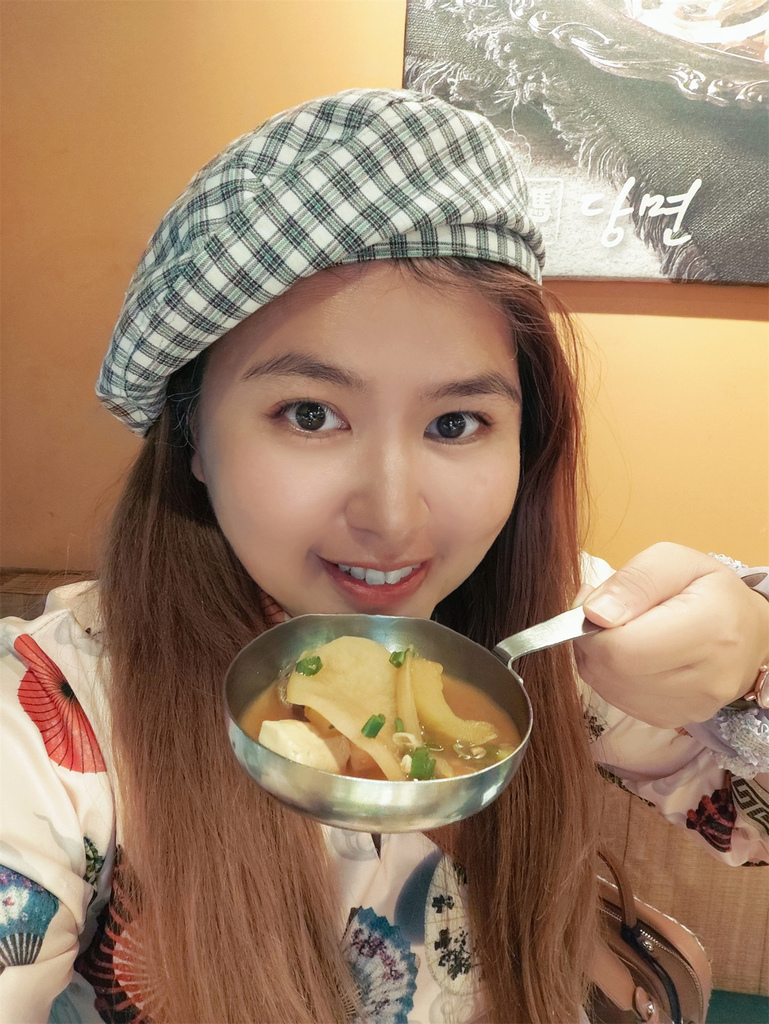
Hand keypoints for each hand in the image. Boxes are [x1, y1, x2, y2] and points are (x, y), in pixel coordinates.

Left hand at [573, 543, 768, 728]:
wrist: (751, 631)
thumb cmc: (710, 590)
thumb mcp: (676, 561)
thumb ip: (634, 581)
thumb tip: (594, 613)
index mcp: (711, 629)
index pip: (623, 648)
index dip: (592, 628)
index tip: (594, 604)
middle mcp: (707, 679)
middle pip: (613, 672)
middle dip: (591, 641)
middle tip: (600, 614)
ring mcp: (693, 707)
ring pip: (610, 690)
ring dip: (597, 660)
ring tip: (616, 631)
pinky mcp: (678, 719)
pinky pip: (620, 702)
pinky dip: (610, 677)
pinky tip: (627, 654)